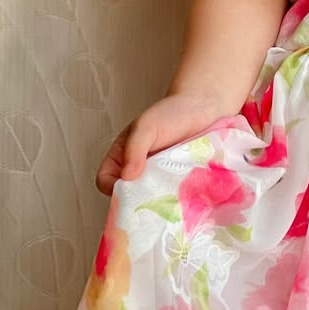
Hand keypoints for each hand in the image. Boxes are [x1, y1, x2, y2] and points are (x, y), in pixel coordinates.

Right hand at [95, 91, 234, 196]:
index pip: (105, 181)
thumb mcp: (146, 126)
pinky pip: (173, 198)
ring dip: (161, 202)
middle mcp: (138, 172)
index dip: (113, 188)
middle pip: (129, 197)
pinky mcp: (178, 184)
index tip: (131, 189)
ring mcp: (159, 180)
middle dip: (139, 201)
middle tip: (155, 197)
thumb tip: (127, 176)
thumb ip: (134, 147)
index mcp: (121, 158)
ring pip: (153, 201)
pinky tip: (187, 194)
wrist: (202, 107)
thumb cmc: (170, 113)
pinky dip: (178, 199)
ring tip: (173, 195)